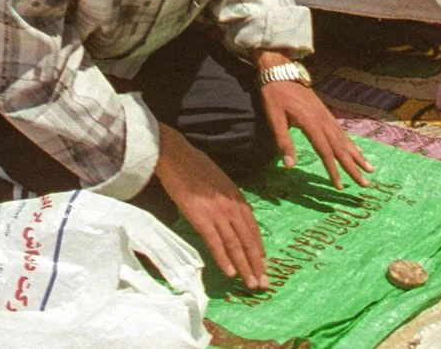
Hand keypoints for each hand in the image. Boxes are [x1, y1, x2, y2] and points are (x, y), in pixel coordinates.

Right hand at [153, 124, 266, 289]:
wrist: (176, 157)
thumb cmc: (196, 168)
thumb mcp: (221, 183)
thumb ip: (230, 201)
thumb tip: (236, 219)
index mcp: (238, 198)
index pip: (253, 229)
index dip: (259, 249)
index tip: (264, 266)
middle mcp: (232, 207)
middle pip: (248, 240)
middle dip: (256, 264)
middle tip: (263, 283)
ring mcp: (217, 212)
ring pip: (235, 244)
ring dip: (244, 266)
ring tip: (251, 283)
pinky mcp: (200, 217)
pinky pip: (215, 242)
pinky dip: (223, 258)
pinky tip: (230, 272)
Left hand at [256, 67, 370, 190]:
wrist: (281, 72)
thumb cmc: (274, 96)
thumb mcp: (274, 118)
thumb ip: (284, 142)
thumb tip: (289, 166)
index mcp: (311, 123)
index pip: (325, 152)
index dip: (333, 170)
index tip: (340, 186)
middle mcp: (323, 120)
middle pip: (340, 148)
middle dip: (353, 167)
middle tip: (365, 183)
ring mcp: (326, 116)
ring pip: (344, 139)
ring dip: (357, 156)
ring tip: (370, 169)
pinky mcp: (325, 113)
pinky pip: (341, 131)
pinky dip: (350, 143)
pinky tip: (356, 150)